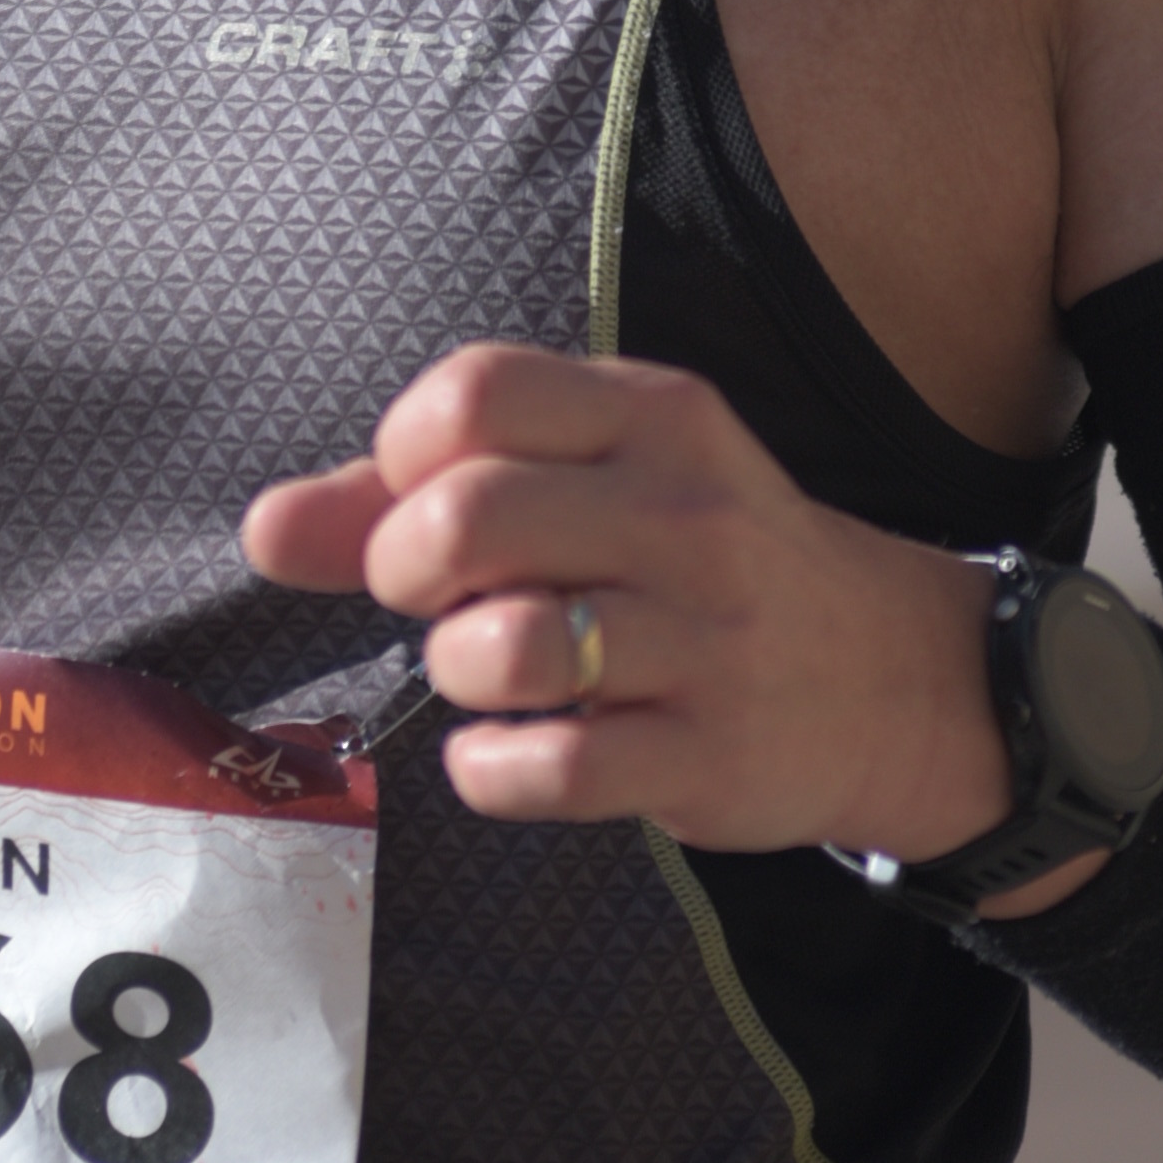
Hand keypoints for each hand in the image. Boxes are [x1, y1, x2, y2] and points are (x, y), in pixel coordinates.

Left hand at [243, 341, 1096, 907]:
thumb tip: (262, 528)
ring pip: (506, 646)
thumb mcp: (596, 488)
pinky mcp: (709, 757)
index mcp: (652, 418)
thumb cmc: (700, 568)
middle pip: (469, 514)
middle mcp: (684, 514)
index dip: (403, 455)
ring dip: (455, 670)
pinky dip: (493, 772)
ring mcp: (705, 640)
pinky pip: (549, 769)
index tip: (420, 504)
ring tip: (484, 674)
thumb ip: (421, 497)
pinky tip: (513, 755)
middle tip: (430, 599)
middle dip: (404, 567)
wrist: (899, 679)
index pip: (476, 391)